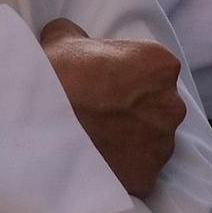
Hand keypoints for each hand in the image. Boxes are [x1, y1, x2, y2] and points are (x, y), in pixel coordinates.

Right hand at [39, 16, 185, 197]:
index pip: (154, 72)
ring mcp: (161, 144)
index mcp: (160, 65)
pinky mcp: (146, 176)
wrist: (41, 121)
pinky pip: (138, 172)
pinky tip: (98, 162)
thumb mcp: (64, 37)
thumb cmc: (58, 74)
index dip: (128, 78)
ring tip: (97, 141)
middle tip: (102, 114)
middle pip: (158, 108)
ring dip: (131, 142)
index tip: (107, 85)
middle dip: (136, 112)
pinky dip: (122, 170)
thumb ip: (82, 36)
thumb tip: (76, 38)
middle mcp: (171, 105)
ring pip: (151, 143)